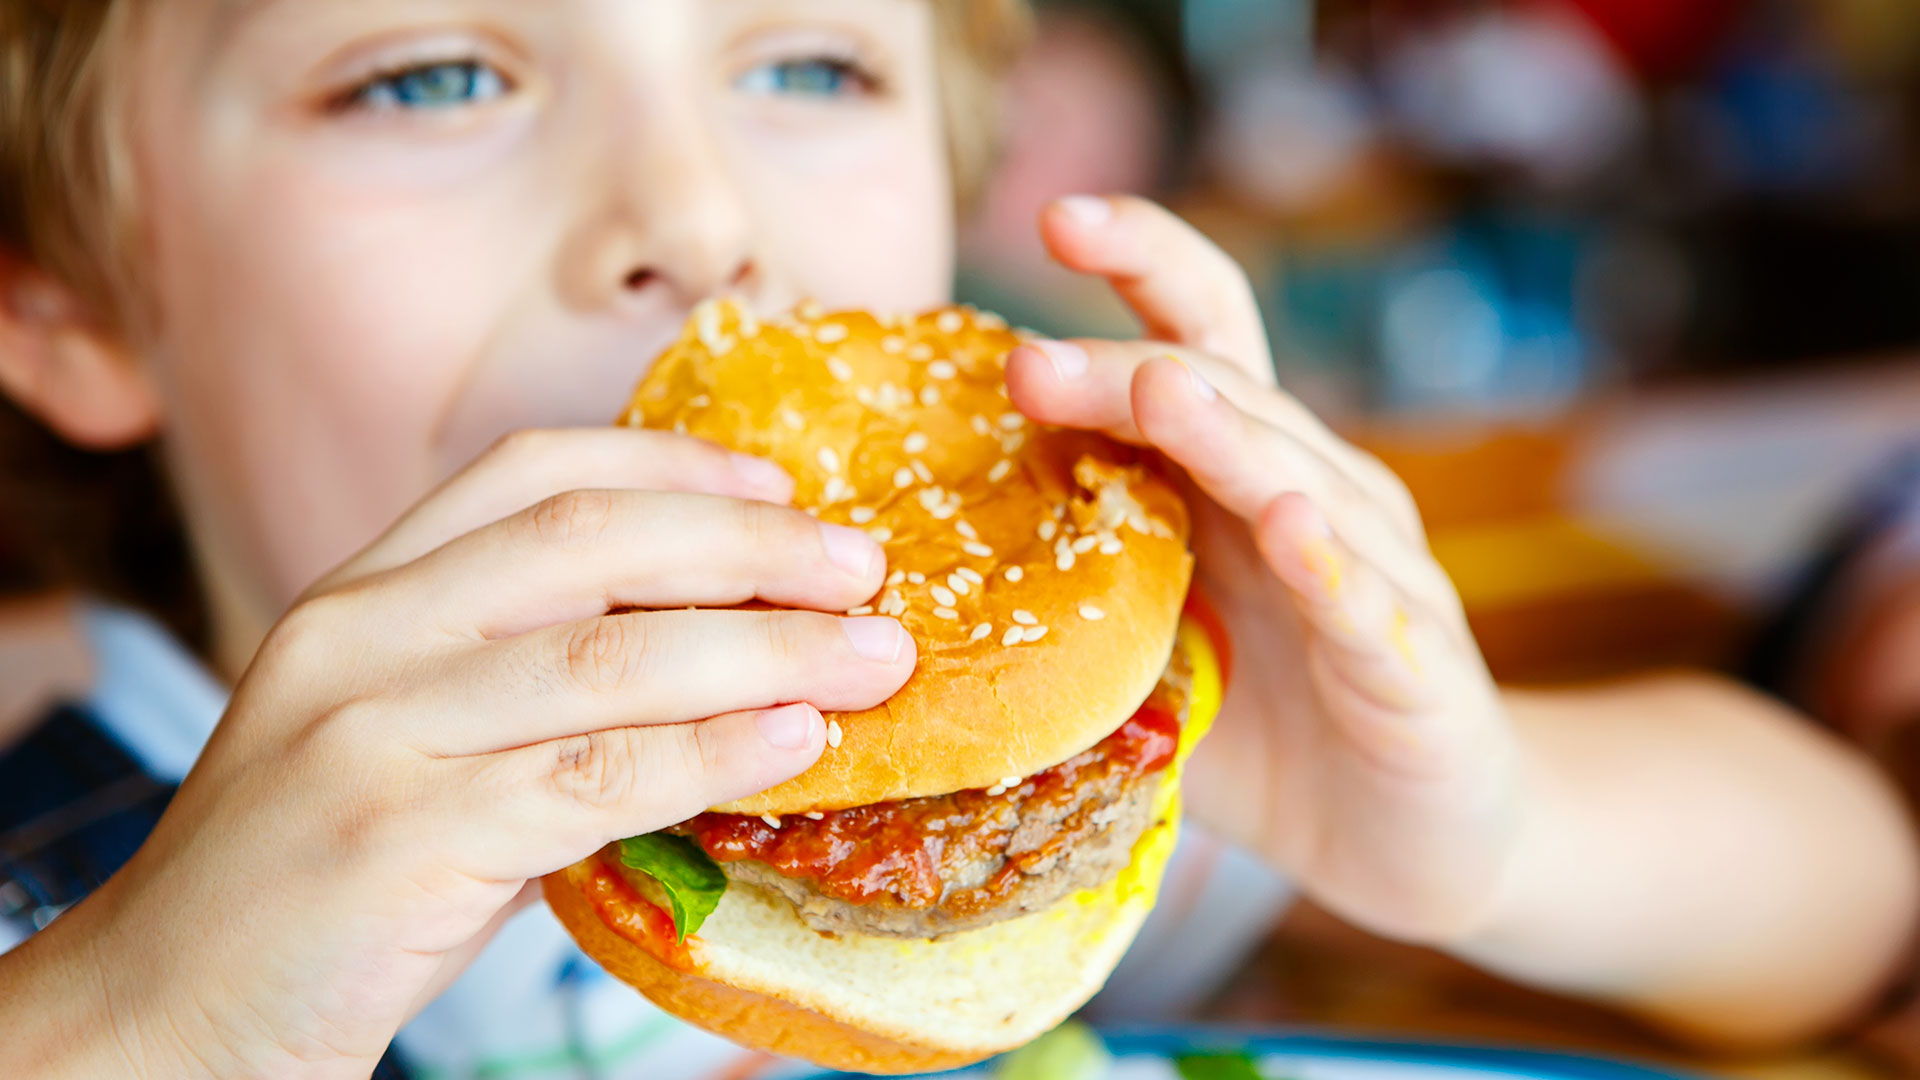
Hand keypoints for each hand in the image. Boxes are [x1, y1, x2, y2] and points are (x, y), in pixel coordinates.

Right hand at [11, 427, 915, 1078]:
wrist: (165, 1013)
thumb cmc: (322, 882)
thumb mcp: (417, 745)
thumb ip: (536, 694)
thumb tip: (728, 666)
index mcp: (363, 595)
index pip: (529, 472)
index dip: (672, 463)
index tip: (783, 489)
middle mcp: (360, 637)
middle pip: (588, 541)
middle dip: (748, 547)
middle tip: (866, 569)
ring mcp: (369, 732)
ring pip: (607, 657)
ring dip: (765, 650)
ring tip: (873, 658)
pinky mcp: (396, 838)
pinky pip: (590, 776)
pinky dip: (710, 753)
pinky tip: (794, 743)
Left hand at [1006, 196, 1516, 942]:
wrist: (1413, 841)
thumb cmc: (1268, 728)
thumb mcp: (1151, 650)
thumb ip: (1074, 591)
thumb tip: (913, 567)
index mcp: (1243, 478)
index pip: (1197, 339)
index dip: (1143, 265)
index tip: (1054, 217)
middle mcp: (1316, 498)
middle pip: (1225, 399)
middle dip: (1125, 370)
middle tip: (1027, 363)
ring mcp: (1375, 575)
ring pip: (1300, 480)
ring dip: (1225, 435)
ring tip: (1156, 393)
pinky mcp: (1415, 666)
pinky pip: (1367, 606)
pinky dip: (1330, 566)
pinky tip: (1288, 528)